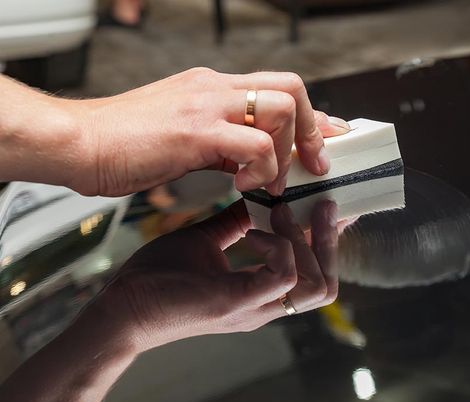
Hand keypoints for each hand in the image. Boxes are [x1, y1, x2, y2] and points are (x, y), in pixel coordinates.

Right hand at [74, 68, 348, 196]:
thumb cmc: (122, 144)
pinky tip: (245, 186)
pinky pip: (255, 145)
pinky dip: (263, 171)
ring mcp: (206, 105)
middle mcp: (214, 88)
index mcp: (212, 88)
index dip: (314, 115)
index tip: (332, 138)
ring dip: (289, 150)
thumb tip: (253, 163)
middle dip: (314, 129)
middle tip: (312, 164)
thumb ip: (222, 146)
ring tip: (271, 182)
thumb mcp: (184, 140)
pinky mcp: (196, 131)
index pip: (279, 88)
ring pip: (282, 108)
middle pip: (293, 87)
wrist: (77, 143)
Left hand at [95, 199, 338, 351]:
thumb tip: (261, 197)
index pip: (318, 276)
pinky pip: (283, 276)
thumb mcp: (206, 240)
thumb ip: (237, 223)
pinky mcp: (234, 303)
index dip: (331, 242)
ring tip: (283, 212)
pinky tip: (253, 231)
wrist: (120, 308)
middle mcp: (265, 306)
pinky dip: (277, 246)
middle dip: (330, 241)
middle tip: (324, 203)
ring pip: (316, 285)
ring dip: (305, 242)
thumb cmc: (158, 278)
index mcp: (261, 294)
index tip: (330, 205)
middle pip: (327, 285)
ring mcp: (252, 308)